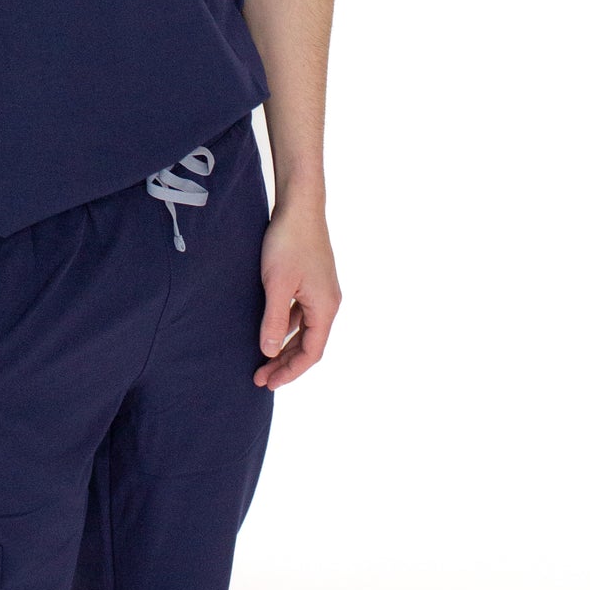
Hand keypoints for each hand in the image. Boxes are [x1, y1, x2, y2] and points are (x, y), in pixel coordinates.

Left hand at [252, 199, 339, 387]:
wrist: (300, 206)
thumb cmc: (288, 242)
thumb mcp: (277, 284)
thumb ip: (273, 320)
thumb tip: (269, 352)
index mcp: (325, 307)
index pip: (312, 352)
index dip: (290, 371)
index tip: (268, 383)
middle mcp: (329, 303)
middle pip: (309, 344)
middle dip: (285, 363)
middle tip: (260, 379)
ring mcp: (322, 292)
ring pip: (304, 330)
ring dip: (284, 346)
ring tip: (262, 361)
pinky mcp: (312, 281)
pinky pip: (301, 314)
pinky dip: (286, 327)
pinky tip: (269, 331)